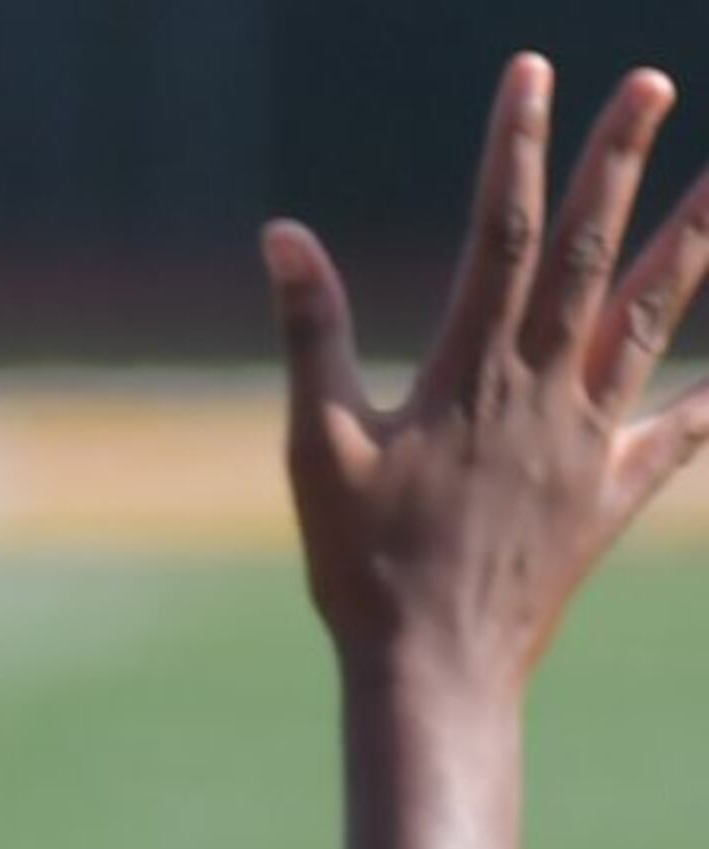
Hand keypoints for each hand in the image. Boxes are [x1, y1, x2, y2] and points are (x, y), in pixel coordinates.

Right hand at [271, 56, 708, 691]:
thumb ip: (310, 335)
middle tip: (652, 84)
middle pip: (596, 254)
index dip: (517, 149)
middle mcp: (547, 392)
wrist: (435, 672)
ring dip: (696, 242)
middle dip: (622, 162)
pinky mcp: (613, 494)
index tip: (532, 74)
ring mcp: (591, 442)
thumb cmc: (361, 566)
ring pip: (656, 320)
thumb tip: (283, 236)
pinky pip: (680, 433)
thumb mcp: (318, 447)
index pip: (505, 235)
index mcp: (473, 374)